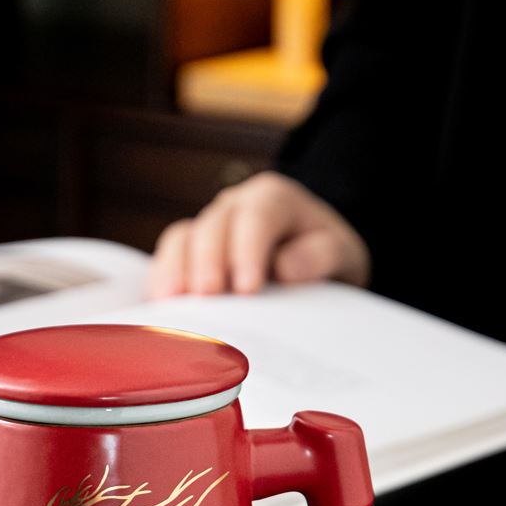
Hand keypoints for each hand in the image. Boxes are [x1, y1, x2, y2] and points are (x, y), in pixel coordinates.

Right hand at [146, 171, 370, 298]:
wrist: (310, 259)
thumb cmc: (323, 258)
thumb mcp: (343, 254)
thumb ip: (323, 255)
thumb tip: (286, 268)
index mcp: (273, 199)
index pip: (256, 217)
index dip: (248, 250)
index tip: (247, 288)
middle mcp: (234, 207)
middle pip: (212, 226)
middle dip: (208, 261)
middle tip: (207, 295)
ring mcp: (207, 228)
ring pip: (182, 239)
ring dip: (176, 270)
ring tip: (173, 302)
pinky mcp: (188, 253)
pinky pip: (167, 259)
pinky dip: (161, 280)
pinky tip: (161, 306)